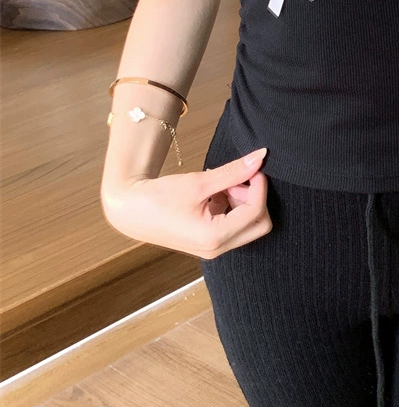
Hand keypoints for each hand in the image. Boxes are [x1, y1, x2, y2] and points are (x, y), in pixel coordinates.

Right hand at [103, 148, 272, 259]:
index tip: (253, 167)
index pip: (256, 212)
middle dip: (255, 199)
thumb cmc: (158, 197)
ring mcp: (213, 249)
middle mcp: (217, 248)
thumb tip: (260, 157)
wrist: (129, 211)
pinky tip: (214, 193)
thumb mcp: (198, 182)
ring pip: (248, 226)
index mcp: (215, 237)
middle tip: (237, 179)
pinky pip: (234, 227)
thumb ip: (233, 172)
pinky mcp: (209, 244)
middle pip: (259, 224)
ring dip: (243, 202)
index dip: (259, 186)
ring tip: (221, 185)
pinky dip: (232, 208)